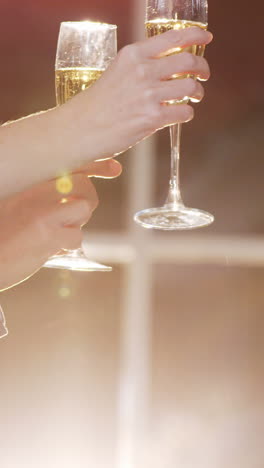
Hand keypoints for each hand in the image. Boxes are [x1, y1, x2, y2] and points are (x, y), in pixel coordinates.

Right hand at [0, 159, 120, 291]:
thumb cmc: (0, 233)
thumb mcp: (15, 203)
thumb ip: (41, 195)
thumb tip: (76, 195)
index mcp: (27, 180)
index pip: (69, 164)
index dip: (96, 164)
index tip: (114, 168)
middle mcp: (35, 190)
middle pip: (83, 184)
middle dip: (87, 199)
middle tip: (74, 214)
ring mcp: (43, 212)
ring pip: (83, 209)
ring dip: (75, 225)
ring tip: (52, 233)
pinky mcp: (48, 236)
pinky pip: (76, 237)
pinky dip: (67, 245)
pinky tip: (48, 248)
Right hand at [64, 27, 211, 163]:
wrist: (80, 129)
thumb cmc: (97, 105)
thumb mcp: (117, 72)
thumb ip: (141, 67)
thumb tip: (167, 68)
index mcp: (133, 55)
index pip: (174, 38)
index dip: (196, 36)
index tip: (206, 39)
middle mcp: (143, 71)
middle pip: (188, 62)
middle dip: (202, 68)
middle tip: (203, 75)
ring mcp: (149, 95)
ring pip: (191, 87)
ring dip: (197, 93)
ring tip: (192, 97)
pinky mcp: (152, 118)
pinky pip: (185, 112)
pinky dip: (187, 113)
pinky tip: (179, 115)